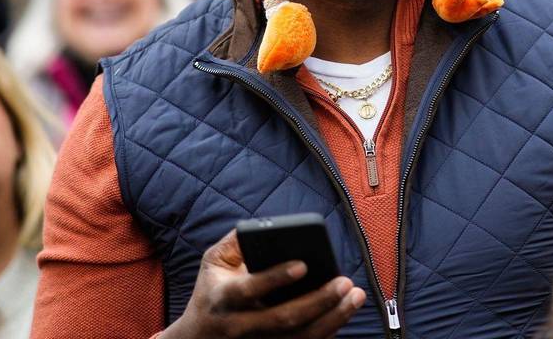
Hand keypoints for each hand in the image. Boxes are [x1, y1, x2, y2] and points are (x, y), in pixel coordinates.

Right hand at [163, 229, 364, 338]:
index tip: (303, 265)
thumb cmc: (213, 291)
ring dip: (332, 319)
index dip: (275, 279)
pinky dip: (327, 333)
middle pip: (282, 319)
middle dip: (318, 301)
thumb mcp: (215, 261)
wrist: (197, 338)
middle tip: (345, 282)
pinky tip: (344, 314)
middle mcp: (240, 326)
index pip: (249, 290)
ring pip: (298, 338)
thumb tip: (269, 225)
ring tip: (355, 297)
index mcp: (224, 298)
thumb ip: (238, 240)